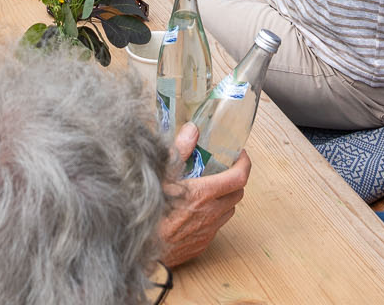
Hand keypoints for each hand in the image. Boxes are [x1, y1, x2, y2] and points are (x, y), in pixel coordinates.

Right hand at [157, 124, 247, 267]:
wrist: (139, 251)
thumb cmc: (147, 214)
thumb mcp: (160, 177)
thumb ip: (179, 151)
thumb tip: (192, 131)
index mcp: (203, 195)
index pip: (239, 177)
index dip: (244, 163)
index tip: (240, 155)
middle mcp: (211, 214)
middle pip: (238, 193)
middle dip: (235, 179)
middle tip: (224, 169)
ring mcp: (208, 231)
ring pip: (228, 211)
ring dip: (225, 198)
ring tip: (210, 188)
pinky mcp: (201, 244)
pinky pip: (216, 226)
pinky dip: (214, 214)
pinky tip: (197, 210)